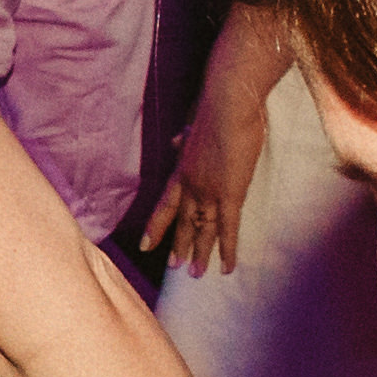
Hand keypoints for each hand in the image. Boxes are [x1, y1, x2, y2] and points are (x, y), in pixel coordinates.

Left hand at [135, 7, 294, 273]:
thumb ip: (187, 138)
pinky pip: (228, 229)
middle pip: (182, 222)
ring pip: (203, 230)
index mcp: (182, 169)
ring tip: (197, 274)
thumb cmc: (216, 109)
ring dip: (201, 253)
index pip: (165, 205)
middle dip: (177, 245)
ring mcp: (209, 191)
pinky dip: (228, 249)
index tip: (146, 245)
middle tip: (173, 267)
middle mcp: (191, 185)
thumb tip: (177, 140)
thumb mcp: (194, 125)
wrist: (228, 102)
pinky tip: (228, 267)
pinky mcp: (230, 194)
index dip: (156, 226)